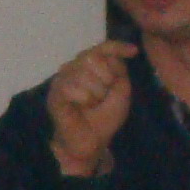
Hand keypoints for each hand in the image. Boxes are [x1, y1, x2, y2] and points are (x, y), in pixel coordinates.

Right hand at [43, 40, 137, 178]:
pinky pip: (72, 88)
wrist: (92, 142)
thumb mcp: (120, 91)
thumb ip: (119, 71)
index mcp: (91, 66)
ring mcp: (62, 79)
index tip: (134, 51)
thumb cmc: (105, 117)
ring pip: (83, 73)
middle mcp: (74, 67)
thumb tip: (115, 56)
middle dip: (106, 78)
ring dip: (95, 93)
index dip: (117, 46)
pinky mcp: (55, 93)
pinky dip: (84, 100)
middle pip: (93, 57)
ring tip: (92, 105)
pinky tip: (81, 108)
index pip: (103, 47)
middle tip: (103, 96)